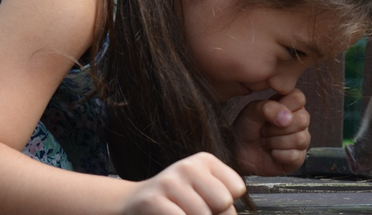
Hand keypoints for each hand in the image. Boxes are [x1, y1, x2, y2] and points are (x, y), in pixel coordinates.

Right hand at [122, 152, 245, 214]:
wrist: (133, 204)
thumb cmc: (175, 202)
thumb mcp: (203, 193)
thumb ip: (223, 203)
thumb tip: (228, 213)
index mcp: (204, 161)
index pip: (237, 188)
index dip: (226, 205)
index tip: (210, 203)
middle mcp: (188, 166)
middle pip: (223, 202)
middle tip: (194, 212)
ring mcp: (169, 182)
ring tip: (180, 213)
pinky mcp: (152, 200)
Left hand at [233, 89, 310, 175]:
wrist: (238, 151)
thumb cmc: (247, 128)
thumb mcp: (251, 111)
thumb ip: (268, 108)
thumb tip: (287, 118)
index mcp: (291, 104)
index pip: (299, 98)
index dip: (283, 106)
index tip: (268, 114)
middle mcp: (300, 120)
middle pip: (302, 120)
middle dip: (276, 128)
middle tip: (264, 130)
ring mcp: (302, 139)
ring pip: (299, 139)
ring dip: (275, 142)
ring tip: (266, 141)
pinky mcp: (298, 158)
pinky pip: (294, 155)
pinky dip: (277, 154)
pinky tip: (271, 152)